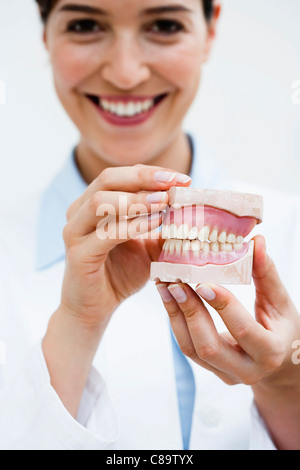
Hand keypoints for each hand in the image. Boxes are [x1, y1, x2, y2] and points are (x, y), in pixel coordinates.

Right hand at [60, 164, 190, 328]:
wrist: (95, 308)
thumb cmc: (120, 273)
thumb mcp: (148, 245)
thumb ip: (163, 226)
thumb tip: (192, 210)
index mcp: (94, 203)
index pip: (123, 176)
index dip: (152, 173)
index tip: (183, 179)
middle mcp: (79, 212)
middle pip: (108, 179)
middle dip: (144, 178)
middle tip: (174, 183)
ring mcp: (75, 232)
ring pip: (101, 202)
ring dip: (136, 199)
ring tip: (164, 202)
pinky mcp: (77, 255)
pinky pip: (105, 234)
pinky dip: (132, 226)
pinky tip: (155, 224)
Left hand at [156, 235, 299, 447]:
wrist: (278, 358)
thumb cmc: (281, 325)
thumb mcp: (279, 300)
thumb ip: (266, 273)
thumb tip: (257, 241)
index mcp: (270, 352)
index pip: (243, 331)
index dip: (223, 307)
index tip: (203, 283)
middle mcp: (247, 370)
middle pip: (210, 347)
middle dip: (191, 313)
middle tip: (176, 283)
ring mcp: (226, 373)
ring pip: (193, 350)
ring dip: (177, 316)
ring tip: (166, 287)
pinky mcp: (211, 369)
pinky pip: (188, 348)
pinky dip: (176, 322)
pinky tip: (169, 298)